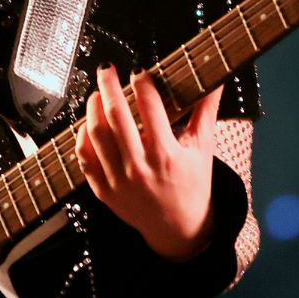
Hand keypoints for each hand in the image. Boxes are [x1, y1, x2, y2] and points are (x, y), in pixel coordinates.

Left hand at [79, 64, 222, 259]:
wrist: (179, 228)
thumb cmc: (194, 184)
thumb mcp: (203, 148)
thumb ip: (206, 111)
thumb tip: (215, 81)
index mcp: (166, 154)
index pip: (150, 107)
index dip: (142, 84)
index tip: (139, 72)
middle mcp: (140, 167)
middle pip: (116, 116)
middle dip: (109, 86)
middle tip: (106, 70)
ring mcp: (119, 181)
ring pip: (97, 135)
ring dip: (93, 109)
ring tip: (97, 94)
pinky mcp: (104, 192)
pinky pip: (85, 160)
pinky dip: (83, 139)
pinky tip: (87, 124)